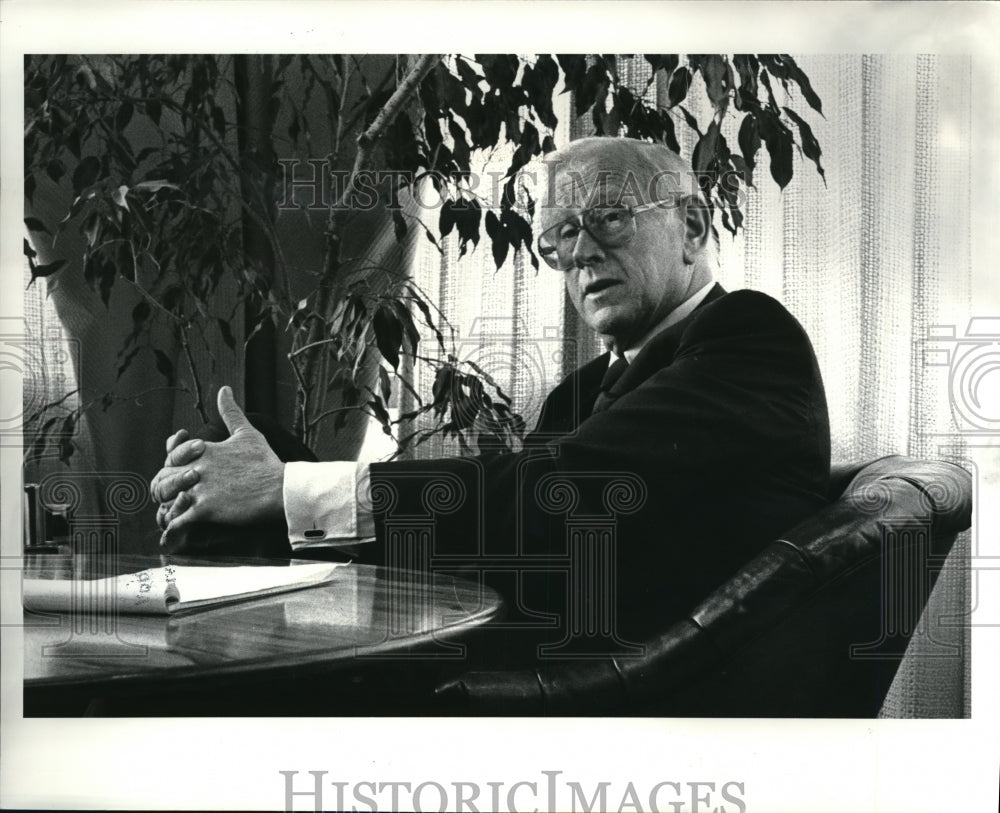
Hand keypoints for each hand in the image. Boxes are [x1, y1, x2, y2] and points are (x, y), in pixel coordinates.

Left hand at [154, 386, 284, 544]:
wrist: (280, 488)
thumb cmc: (265, 462)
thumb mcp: (247, 433)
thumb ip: (231, 412)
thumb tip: (224, 390)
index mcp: (202, 450)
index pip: (170, 456)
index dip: (169, 464)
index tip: (177, 471)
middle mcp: (196, 468)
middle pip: (162, 478)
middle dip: (163, 488)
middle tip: (172, 497)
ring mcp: (199, 489)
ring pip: (164, 498)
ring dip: (165, 507)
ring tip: (172, 514)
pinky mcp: (205, 510)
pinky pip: (177, 519)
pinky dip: (172, 526)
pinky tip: (176, 530)